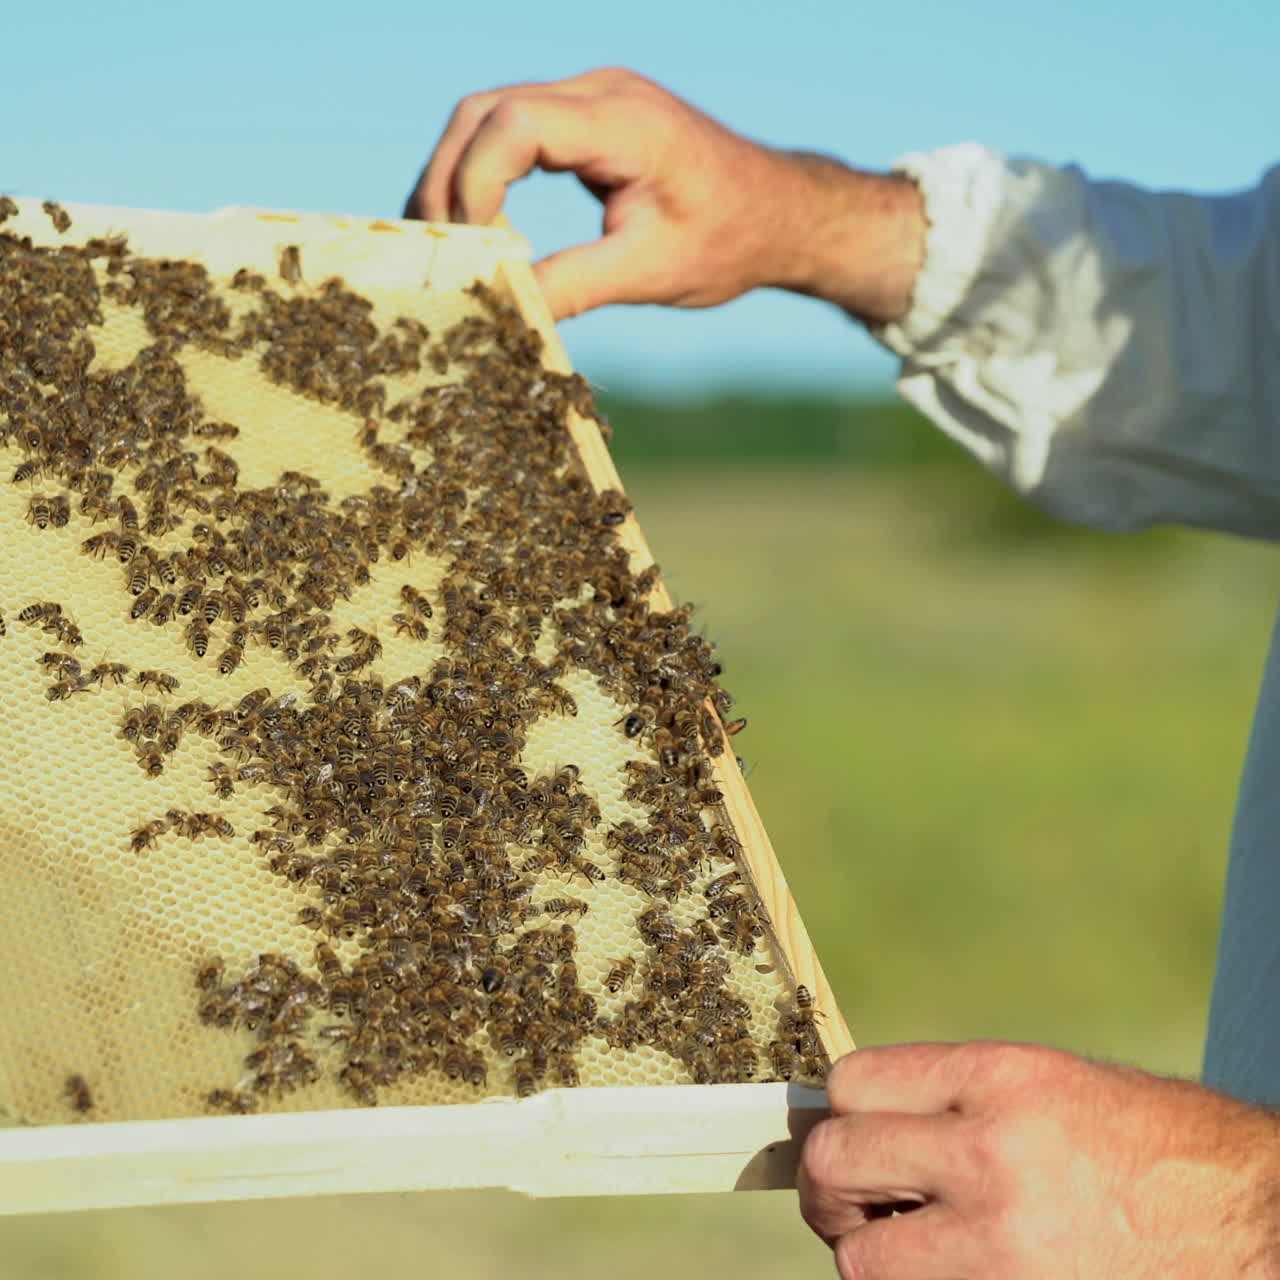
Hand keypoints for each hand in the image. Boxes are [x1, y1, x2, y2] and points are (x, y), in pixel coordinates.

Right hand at [404, 67, 924, 323]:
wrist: (779, 214)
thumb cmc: (730, 240)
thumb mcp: (651, 273)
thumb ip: (575, 284)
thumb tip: (503, 309)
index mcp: (624, 121)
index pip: (514, 125)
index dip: (475, 183)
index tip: (472, 250)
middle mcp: (600, 93)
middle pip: (484, 112)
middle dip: (447, 179)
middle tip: (434, 251)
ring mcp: (592, 99)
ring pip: (488, 117)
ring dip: (456, 176)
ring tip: (446, 245)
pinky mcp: (587, 120)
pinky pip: (512, 131)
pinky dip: (483, 174)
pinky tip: (477, 226)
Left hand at [799, 1040, 1279, 1277]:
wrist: (1261, 1231)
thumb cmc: (1162, 1152)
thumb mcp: (1057, 1089)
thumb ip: (961, 1100)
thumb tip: (876, 1124)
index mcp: (1002, 1079)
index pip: (853, 1084)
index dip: (842, 1115)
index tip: (856, 1137)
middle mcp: (992, 1155)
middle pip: (836, 1165)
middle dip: (831, 1190)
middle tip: (852, 1206)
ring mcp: (1001, 1247)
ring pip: (863, 1265)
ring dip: (871, 1261)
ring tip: (907, 1254)